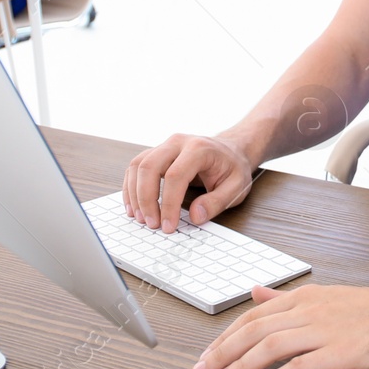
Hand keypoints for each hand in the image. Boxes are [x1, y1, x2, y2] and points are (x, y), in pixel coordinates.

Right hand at [122, 133, 255, 233]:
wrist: (232, 150)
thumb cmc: (233, 168)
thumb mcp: (237, 187)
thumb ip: (217, 202)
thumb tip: (195, 217)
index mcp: (199, 148)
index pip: (175, 176)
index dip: (168, 204)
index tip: (168, 226)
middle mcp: (178, 142)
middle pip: (149, 167)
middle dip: (145, 199)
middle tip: (151, 224)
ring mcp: (165, 145)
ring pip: (138, 165)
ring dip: (134, 194)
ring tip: (140, 218)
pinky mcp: (157, 153)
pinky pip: (136, 167)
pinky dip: (131, 187)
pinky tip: (134, 207)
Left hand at [193, 281, 368, 368]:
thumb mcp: (325, 296)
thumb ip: (286, 297)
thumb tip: (256, 291)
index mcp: (304, 298)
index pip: (253, 316)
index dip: (225, 337)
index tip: (206, 356)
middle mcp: (309, 311)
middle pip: (254, 331)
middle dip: (222, 353)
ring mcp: (325, 331)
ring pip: (270, 347)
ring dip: (240, 366)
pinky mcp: (340, 352)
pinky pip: (299, 366)